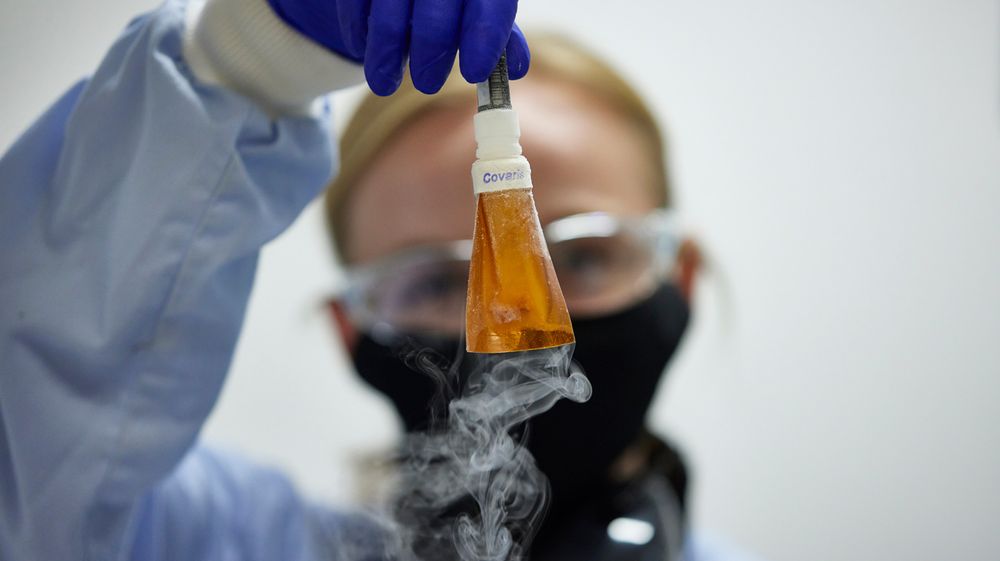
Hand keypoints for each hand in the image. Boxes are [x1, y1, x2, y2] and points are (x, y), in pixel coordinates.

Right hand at [266, 0, 529, 95]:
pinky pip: (355, 12)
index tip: (474, 73)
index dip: (484, 39)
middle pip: (436, 14)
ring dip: (386, 59)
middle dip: (431, 56)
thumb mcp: (476, 5)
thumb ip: (496, 33)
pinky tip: (364, 50)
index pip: (490, 3)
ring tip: (386, 83)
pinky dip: (360, 38)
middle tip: (428, 84)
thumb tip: (518, 68)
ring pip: (389, 18)